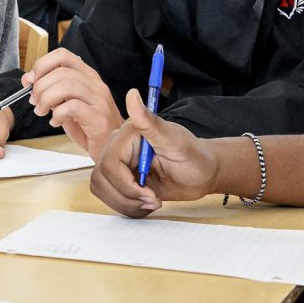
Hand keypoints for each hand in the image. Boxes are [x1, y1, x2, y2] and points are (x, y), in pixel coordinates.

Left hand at [26, 48, 123, 155]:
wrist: (110, 148)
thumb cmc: (87, 126)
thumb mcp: (67, 103)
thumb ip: (53, 90)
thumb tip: (30, 81)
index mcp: (87, 75)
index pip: (62, 55)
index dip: (41, 64)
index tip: (29, 80)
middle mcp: (95, 83)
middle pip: (61, 71)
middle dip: (40, 86)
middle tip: (34, 102)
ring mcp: (100, 99)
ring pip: (67, 86)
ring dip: (46, 99)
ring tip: (42, 112)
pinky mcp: (99, 117)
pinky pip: (72, 107)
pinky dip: (58, 114)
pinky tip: (56, 122)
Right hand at [89, 90, 219, 216]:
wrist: (202, 174)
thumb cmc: (194, 156)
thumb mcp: (174, 141)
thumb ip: (149, 121)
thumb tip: (132, 95)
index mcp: (127, 135)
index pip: (109, 163)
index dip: (126, 184)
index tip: (149, 193)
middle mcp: (118, 149)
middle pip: (101, 178)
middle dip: (127, 196)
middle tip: (153, 199)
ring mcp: (119, 166)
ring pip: (101, 189)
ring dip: (126, 203)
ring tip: (151, 202)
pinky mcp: (121, 180)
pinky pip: (109, 197)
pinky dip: (127, 207)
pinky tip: (146, 203)